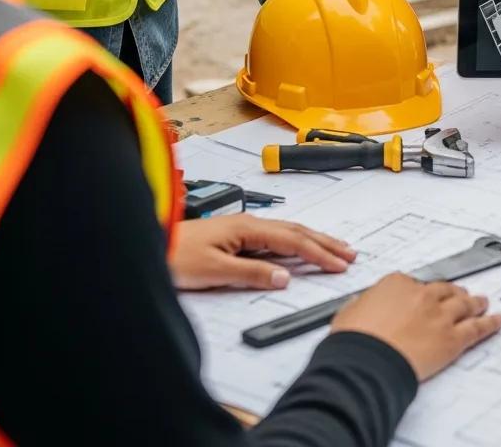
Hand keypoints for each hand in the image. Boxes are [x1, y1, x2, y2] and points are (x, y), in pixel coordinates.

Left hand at [170, 214, 356, 290]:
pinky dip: (295, 242)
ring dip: (313, 241)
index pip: (293, 241)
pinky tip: (300, 248)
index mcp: (248, 228)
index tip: (340, 264)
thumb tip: (285, 277)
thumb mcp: (213, 271)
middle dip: (325, 243)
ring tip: (335, 248)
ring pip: (287, 232)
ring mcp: (243, 228)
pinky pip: (275, 237)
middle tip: (350, 253)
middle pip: (296, 232)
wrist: (150, 242)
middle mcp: (249, 224)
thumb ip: (251, 274)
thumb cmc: (175, 255)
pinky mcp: (236, 236)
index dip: (319, 254)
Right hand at [332, 273, 500, 380]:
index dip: (420, 293)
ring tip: (482, 302)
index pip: (414, 284)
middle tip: (459, 294)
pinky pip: (477, 329)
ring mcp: (440, 315)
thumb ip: (363, 305)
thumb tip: (363, 307)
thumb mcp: (350, 312)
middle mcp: (422, 295)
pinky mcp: (452, 339)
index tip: (422, 297)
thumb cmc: (354, 339)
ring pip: (464, 305)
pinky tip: (496, 321)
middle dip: (453, 293)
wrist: (366, 360)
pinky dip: (489, 324)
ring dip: (474, 303)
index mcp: (397, 284)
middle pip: (444, 290)